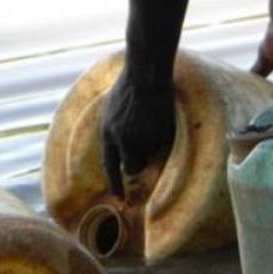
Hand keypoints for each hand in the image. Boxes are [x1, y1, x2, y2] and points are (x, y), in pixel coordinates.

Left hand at [100, 71, 175, 198]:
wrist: (146, 74)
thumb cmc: (129, 86)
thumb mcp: (111, 110)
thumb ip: (114, 131)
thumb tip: (121, 152)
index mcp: (108, 133)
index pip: (110, 165)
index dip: (115, 183)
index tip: (119, 199)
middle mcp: (124, 140)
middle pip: (132, 167)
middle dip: (138, 162)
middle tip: (144, 149)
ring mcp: (144, 138)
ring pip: (150, 155)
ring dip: (152, 145)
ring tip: (152, 121)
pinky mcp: (162, 135)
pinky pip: (164, 144)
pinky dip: (164, 135)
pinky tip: (161, 116)